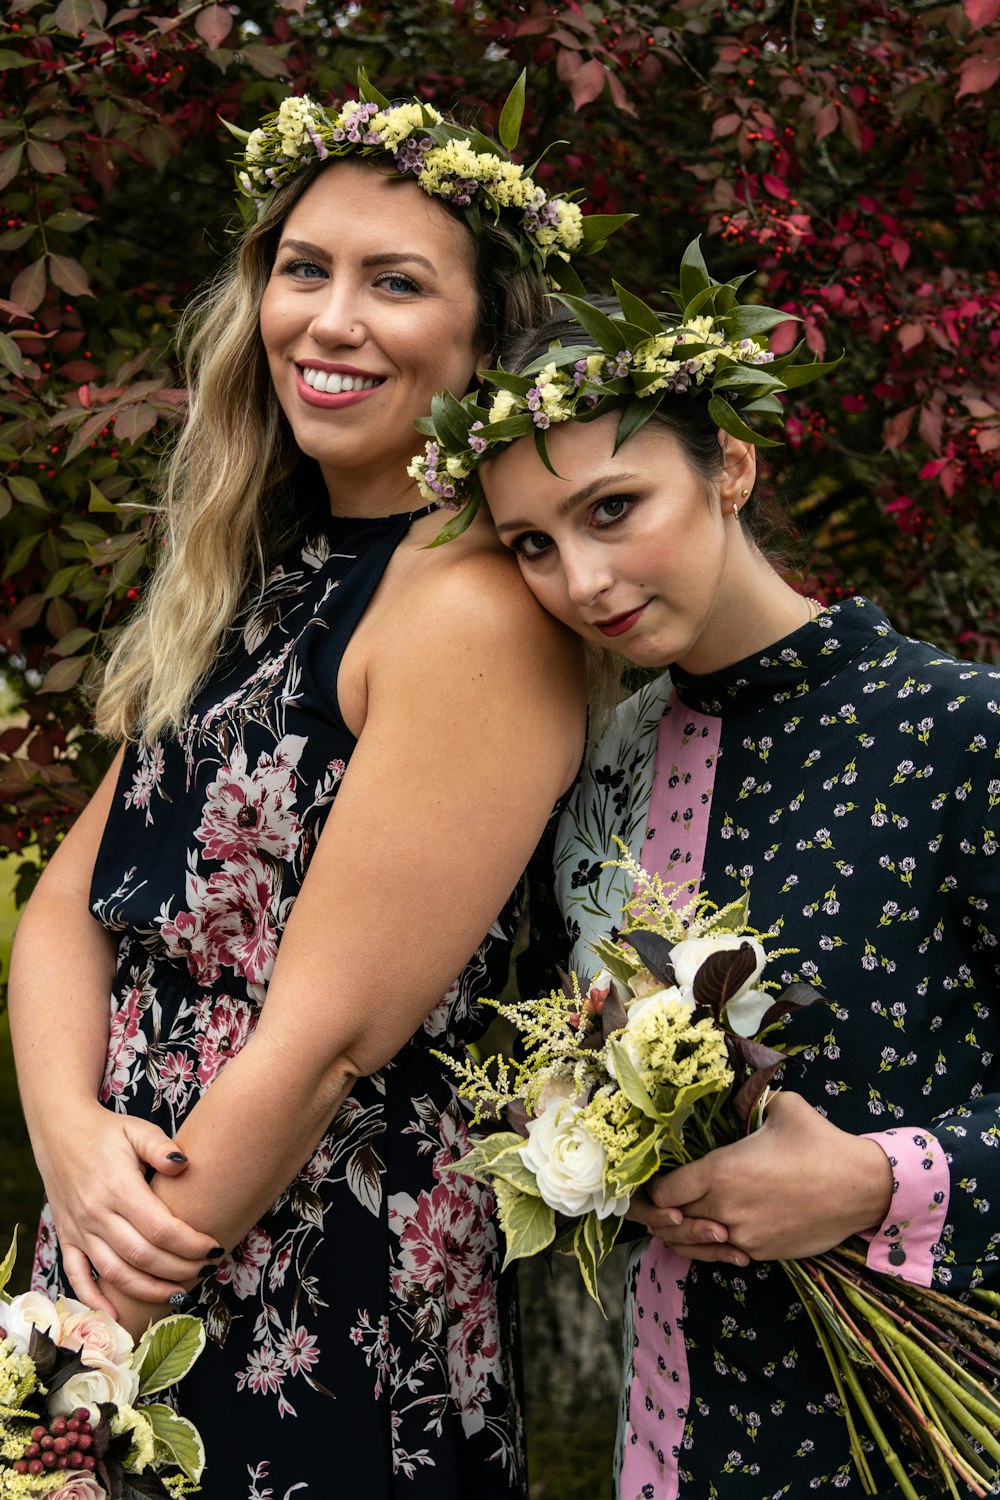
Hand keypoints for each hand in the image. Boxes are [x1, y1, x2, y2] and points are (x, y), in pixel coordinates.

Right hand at [36, 1102, 221, 1314]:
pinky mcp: (67, 1237)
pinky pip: (77, 1276)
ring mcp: (80, 1230)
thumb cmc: (106, 1131)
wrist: (59, 1130)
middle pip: (143, 1256)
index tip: (215, 1248)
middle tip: (207, 1271)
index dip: (190, 1244)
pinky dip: (94, 1300)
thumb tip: (184, 1164)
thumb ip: (161, 1147)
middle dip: (180, 1269)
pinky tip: (115, 1315)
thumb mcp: (136, 1129)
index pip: (161, 1229)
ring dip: (149, 1290)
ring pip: (116, 1273)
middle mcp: (97, 1214)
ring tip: (180, 1292)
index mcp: (118, 1188)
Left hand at [641, 1091, 893, 1263]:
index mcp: (722, 1171)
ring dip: (683, 1233)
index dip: (654, 1188)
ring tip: (681, 1220)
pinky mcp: (763, 1253)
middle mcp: (726, 1209)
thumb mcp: (783, 1108)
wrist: (862, 1188)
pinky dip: (712, 1246)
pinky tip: (715, 1231)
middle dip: (662, 1213)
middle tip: (661, 1202)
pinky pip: (723, 1255)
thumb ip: (752, 1102)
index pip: (664, 1192)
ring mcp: (744, 1236)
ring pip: (694, 1244)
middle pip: (673, 1221)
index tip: (657, 1180)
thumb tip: (746, 1096)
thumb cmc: (821, 1143)